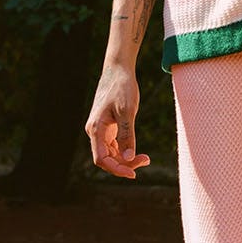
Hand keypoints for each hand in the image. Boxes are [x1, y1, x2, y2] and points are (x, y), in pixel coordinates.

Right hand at [85, 63, 149, 179]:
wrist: (118, 69)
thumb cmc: (122, 87)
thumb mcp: (127, 112)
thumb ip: (127, 136)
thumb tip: (127, 159)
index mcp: (96, 129)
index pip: (102, 159)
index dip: (116, 169)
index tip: (133, 173)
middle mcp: (95, 131)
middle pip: (107, 158)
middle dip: (125, 164)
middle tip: (146, 161)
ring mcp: (100, 129)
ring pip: (111, 153)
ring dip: (126, 159)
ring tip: (146, 158)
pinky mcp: (107, 125)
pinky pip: (114, 145)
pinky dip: (125, 150)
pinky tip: (137, 151)